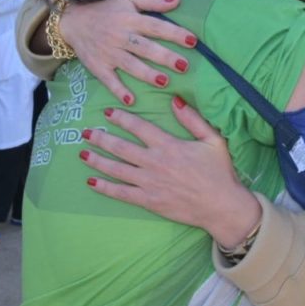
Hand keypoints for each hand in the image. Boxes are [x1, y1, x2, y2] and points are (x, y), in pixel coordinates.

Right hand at [60, 0, 197, 105]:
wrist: (72, 20)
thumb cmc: (106, 8)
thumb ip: (153, 1)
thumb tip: (178, 1)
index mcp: (130, 19)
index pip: (156, 26)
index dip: (174, 33)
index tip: (193, 41)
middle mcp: (120, 36)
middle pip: (145, 48)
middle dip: (165, 57)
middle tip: (184, 66)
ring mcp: (109, 53)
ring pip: (130, 65)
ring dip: (147, 74)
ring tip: (164, 82)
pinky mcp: (98, 66)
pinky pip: (109, 80)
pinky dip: (118, 90)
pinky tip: (130, 100)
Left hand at [80, 98, 261, 247]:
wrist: (221, 206)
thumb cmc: (219, 172)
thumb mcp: (213, 139)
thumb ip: (193, 119)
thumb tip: (175, 99)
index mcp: (169, 145)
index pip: (139, 127)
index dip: (121, 118)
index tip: (108, 113)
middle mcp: (155, 162)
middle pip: (121, 147)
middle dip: (101, 138)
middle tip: (86, 132)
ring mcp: (150, 183)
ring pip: (117, 169)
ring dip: (97, 160)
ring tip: (82, 153)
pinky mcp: (149, 201)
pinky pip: (121, 193)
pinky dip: (105, 187)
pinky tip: (91, 182)